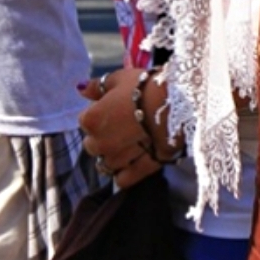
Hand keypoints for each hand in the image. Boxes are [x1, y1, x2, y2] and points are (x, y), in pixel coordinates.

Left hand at [77, 65, 167, 189]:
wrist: (178, 103)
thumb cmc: (146, 87)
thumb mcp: (120, 79)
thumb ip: (97, 87)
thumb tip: (81, 89)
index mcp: (91, 120)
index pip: (85, 120)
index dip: (100, 114)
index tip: (114, 109)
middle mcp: (100, 143)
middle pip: (93, 145)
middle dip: (103, 138)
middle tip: (122, 127)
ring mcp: (118, 159)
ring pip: (106, 164)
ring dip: (114, 156)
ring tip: (131, 145)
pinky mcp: (138, 170)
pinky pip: (123, 180)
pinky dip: (124, 174)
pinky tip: (133, 162)